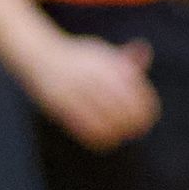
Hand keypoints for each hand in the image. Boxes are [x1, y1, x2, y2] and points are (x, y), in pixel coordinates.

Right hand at [25, 32, 158, 149]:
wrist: (40, 58)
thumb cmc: (77, 58)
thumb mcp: (101, 51)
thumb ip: (123, 58)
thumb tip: (145, 53)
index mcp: (103, 64)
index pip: (133, 90)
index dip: (144, 106)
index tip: (148, 114)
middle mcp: (90, 77)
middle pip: (122, 108)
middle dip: (134, 121)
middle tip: (139, 127)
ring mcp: (74, 93)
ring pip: (105, 122)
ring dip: (119, 131)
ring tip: (124, 133)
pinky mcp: (60, 108)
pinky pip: (86, 130)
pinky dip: (102, 137)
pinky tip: (108, 138)